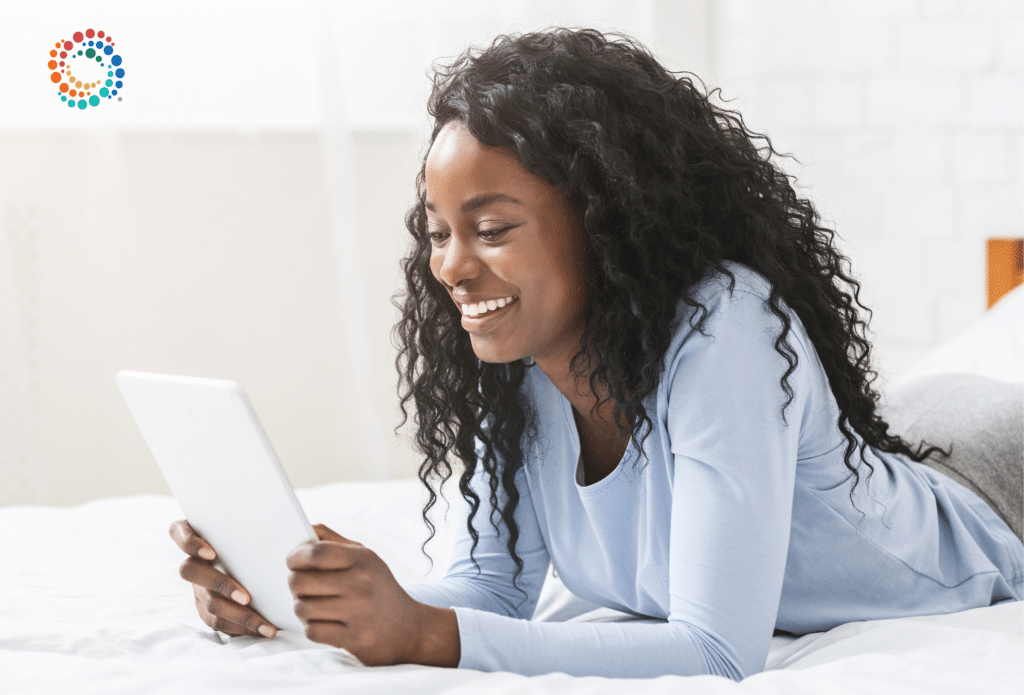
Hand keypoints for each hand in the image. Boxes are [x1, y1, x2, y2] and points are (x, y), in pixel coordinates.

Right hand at [169, 519, 277, 638]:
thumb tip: (290, 526)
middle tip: (247, 597)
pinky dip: (241, 628)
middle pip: (190, 571)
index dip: (189, 542)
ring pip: (208, 603)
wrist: (264, 564)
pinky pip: (217, 622)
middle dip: (220, 584)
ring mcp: (197, 587)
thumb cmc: (262, 539)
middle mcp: (194, 562)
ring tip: (266, 625)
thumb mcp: (258, 530)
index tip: (211, 552)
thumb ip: (259, 525)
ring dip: (238, 616)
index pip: (179, 531)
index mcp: (200, 535)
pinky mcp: (205, 608)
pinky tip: (263, 630)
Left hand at [287, 524, 458, 666]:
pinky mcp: (355, 639)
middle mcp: (361, 584)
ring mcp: (359, 613)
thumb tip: (303, 530)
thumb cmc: (379, 588)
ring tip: (315, 605)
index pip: (316, 552)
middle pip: (300, 581)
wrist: (411, 628)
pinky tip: (326, 622)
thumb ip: (333, 541)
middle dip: (295, 584)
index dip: (295, 556)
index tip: (292, 561)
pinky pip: (312, 631)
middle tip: (302, 586)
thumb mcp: (366, 557)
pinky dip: (313, 628)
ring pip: (302, 608)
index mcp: (363, 559)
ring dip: (302, 608)